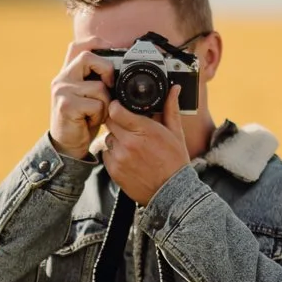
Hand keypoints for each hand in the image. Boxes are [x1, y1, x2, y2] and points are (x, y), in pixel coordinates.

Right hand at [50, 38, 114, 159]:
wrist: (67, 146)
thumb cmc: (83, 119)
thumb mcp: (88, 95)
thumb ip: (96, 80)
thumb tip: (121, 65)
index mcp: (67, 74)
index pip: (77, 46)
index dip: (95, 43)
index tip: (110, 48)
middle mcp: (62, 79)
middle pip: (88, 57)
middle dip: (106, 70)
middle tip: (110, 86)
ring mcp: (62, 91)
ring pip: (98, 86)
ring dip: (105, 103)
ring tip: (96, 113)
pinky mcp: (66, 106)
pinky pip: (96, 104)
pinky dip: (100, 115)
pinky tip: (90, 121)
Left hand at [103, 84, 191, 205]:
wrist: (171, 193)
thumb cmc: (175, 161)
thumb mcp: (175, 133)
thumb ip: (170, 108)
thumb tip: (174, 88)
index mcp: (145, 130)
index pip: (116, 110)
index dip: (117, 107)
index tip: (121, 108)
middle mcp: (129, 143)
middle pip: (109, 122)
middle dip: (117, 121)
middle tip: (128, 127)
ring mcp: (120, 157)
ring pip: (107, 138)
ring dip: (115, 138)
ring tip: (131, 145)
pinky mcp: (114, 171)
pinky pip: (106, 154)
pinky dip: (113, 154)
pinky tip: (128, 158)